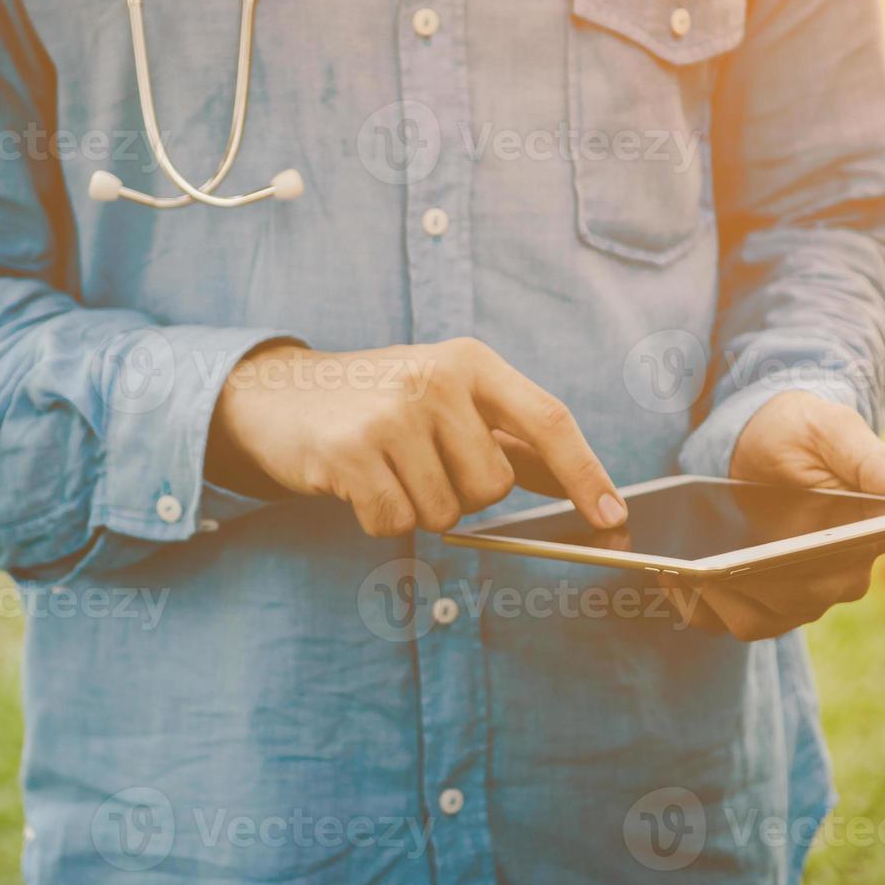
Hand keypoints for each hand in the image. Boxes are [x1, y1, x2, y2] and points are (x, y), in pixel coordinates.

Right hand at [208, 338, 627, 536]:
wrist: (272, 394)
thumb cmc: (373, 401)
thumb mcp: (444, 398)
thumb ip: (509, 437)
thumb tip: (578, 485)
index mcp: (470, 361)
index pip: (547, 420)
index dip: (585, 473)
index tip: (612, 517)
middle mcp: (435, 380)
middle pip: (493, 487)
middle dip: (462, 494)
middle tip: (419, 463)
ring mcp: (391, 414)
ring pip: (446, 513)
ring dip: (417, 507)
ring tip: (385, 468)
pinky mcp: (350, 453)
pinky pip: (396, 523)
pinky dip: (379, 518)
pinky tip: (357, 483)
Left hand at [667, 390, 884, 641]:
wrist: (761, 435)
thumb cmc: (803, 428)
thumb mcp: (833, 430)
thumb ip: (871, 461)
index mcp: (868, 540)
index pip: (840, 573)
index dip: (803, 573)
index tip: (765, 562)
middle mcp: (838, 577)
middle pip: (794, 603)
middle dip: (750, 587)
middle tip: (703, 568)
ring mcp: (797, 594)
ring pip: (758, 620)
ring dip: (719, 601)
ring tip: (679, 574)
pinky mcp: (758, 598)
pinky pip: (727, 619)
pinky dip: (699, 608)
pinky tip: (669, 579)